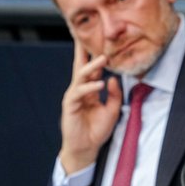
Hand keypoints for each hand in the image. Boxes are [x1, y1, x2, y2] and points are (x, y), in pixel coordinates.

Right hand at [58, 40, 121, 174]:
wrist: (87, 148)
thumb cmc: (97, 130)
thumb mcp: (113, 110)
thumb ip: (114, 95)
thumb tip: (113, 79)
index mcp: (90, 91)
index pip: (93, 70)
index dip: (95, 57)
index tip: (100, 42)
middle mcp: (81, 91)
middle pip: (82, 67)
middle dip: (85, 52)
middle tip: (91, 37)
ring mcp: (74, 97)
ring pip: (81, 77)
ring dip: (92, 67)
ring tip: (103, 58)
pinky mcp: (70, 105)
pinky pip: (79, 93)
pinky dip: (89, 87)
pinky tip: (99, 84)